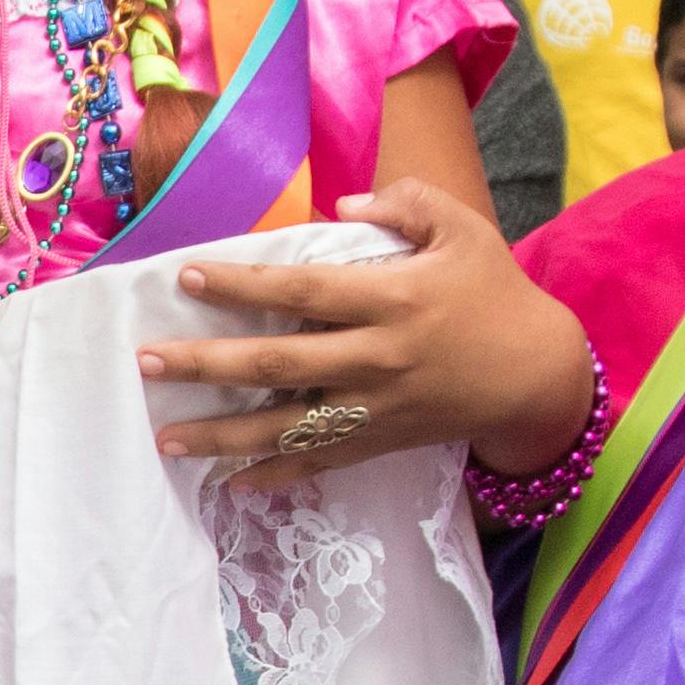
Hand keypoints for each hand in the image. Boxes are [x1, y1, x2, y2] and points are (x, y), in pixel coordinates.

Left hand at [140, 184, 591, 481]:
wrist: (537, 375)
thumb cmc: (494, 292)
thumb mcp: (462, 229)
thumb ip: (405, 204)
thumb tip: (343, 207)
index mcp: (391, 299)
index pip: (301, 292)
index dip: (242, 285)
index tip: (188, 276)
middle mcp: (377, 357)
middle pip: (277, 364)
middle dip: (206, 363)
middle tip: (147, 360)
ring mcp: (375, 407)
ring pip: (286, 426)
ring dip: (222, 435)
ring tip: (166, 436)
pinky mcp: (380, 442)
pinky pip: (319, 463)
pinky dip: (274, 475)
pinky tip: (228, 480)